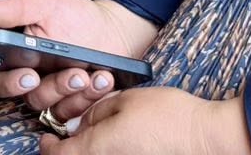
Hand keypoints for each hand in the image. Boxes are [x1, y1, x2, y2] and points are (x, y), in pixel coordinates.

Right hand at [0, 0, 157, 120]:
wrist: (112, 28)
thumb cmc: (75, 16)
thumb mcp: (46, 4)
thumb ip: (17, 8)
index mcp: (18, 57)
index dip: (9, 84)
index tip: (29, 75)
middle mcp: (34, 80)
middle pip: (29, 98)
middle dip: (52, 88)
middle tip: (72, 75)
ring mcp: (56, 96)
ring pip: (53, 108)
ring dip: (73, 92)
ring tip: (89, 74)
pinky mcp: (76, 105)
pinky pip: (77, 113)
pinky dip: (91, 97)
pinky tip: (101, 79)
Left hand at [41, 87, 250, 154]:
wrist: (204, 138)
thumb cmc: (168, 117)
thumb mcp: (125, 100)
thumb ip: (98, 112)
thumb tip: (85, 122)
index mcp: (98, 149)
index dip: (47, 147)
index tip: (46, 137)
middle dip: (71, 148)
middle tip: (74, 133)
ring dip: (91, 150)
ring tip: (102, 132)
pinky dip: (109, 151)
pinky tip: (118, 140)